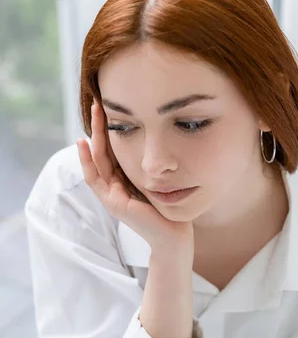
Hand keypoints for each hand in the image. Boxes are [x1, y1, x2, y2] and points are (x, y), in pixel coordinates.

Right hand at [76, 101, 193, 250]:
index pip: (112, 150)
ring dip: (93, 135)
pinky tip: (84, 143)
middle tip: (98, 102)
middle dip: (100, 126)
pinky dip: (86, 161)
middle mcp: (115, 186)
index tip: (110, 108)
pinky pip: (94, 178)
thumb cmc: (171, 208)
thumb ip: (151, 165)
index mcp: (125, 180)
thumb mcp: (159, 179)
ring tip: (94, 113)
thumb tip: (158, 137)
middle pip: (101, 151)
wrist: (175, 235)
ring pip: (96, 160)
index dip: (109, 129)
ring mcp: (111, 195)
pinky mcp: (113, 203)